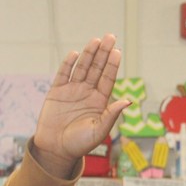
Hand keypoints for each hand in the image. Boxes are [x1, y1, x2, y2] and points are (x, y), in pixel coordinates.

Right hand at [32, 34, 129, 177]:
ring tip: (96, 40)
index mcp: (100, 101)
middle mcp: (88, 92)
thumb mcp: (100, 130)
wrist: (57, 149)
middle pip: (97, 68)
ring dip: (89, 54)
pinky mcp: (57, 92)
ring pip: (82, 68)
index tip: (118, 51)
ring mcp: (72, 90)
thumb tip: (128, 101)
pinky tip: (76, 53)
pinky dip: (69, 64)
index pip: (108, 78)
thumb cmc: (80, 143)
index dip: (112, 65)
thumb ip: (112, 114)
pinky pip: (63, 74)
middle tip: (110, 37)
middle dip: (103, 53)